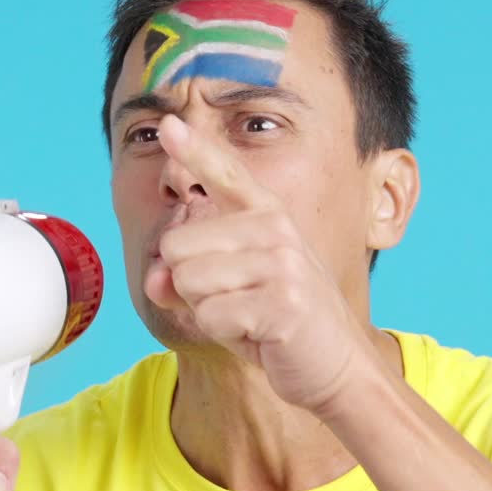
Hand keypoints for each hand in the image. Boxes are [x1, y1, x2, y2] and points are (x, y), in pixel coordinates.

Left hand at [144, 115, 372, 415]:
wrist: (338, 367)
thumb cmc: (280, 326)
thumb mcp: (229, 294)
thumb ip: (186, 278)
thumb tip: (152, 277)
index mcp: (268, 215)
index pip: (225, 172)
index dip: (194, 149)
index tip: (167, 123)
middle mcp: (276, 229)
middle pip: (177, 246)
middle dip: (190, 286)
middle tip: (235, 304)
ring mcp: (282, 263)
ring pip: (189, 281)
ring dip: (207, 311)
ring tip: (247, 319)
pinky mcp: (282, 303)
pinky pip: (210, 316)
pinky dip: (224, 335)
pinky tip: (259, 336)